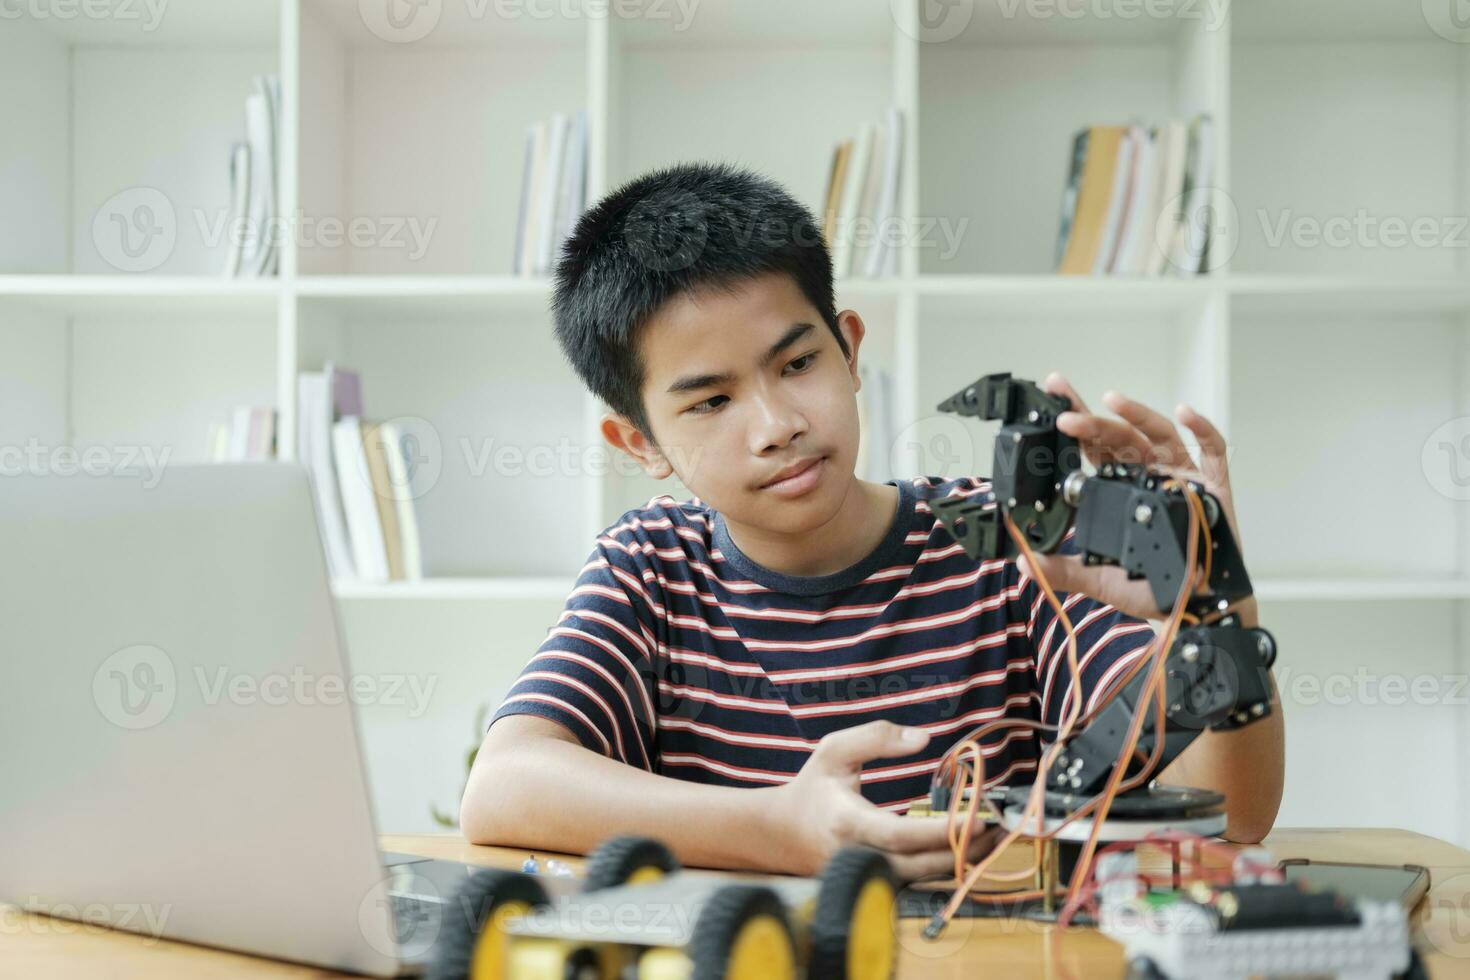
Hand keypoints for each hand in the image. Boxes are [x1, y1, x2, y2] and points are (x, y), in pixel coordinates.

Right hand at [768, 720, 1000, 879]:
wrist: (781, 834)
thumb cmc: (812, 787)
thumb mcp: (833, 750)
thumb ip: (876, 737)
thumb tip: (924, 738)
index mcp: (847, 822)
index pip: (899, 834)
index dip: (940, 831)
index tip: (976, 818)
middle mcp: (858, 857)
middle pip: (920, 865)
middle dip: (964, 849)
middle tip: (997, 826)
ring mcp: (866, 877)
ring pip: (922, 879)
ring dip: (960, 861)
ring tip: (991, 836)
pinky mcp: (874, 886)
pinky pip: (916, 882)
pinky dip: (943, 867)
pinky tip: (965, 848)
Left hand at [1016, 372, 1256, 626]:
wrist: (1197, 606)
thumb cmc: (1153, 588)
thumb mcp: (1101, 580)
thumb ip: (1064, 570)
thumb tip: (1021, 563)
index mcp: (1120, 489)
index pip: (1091, 451)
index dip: (1074, 429)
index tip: (1052, 409)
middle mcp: (1148, 477)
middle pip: (1118, 437)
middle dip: (1091, 418)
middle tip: (1064, 406)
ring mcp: (1181, 478)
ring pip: (1157, 436)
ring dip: (1137, 416)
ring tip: (1112, 401)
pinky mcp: (1213, 487)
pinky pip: (1212, 451)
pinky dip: (1202, 429)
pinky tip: (1186, 412)